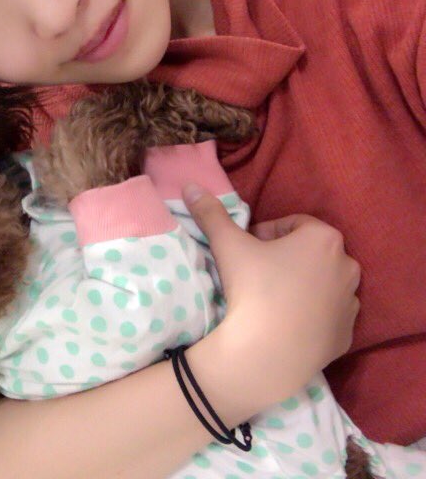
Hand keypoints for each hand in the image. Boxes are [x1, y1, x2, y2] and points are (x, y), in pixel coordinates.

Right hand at [183, 184, 360, 400]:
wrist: (267, 354)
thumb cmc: (253, 289)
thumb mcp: (228, 245)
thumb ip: (211, 213)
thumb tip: (190, 186)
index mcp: (324, 238)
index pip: (291, 224)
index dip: (265, 234)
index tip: (247, 251)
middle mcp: (347, 265)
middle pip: (309, 252)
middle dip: (285, 258)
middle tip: (255, 273)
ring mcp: (351, 302)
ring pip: (321, 283)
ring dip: (300, 284)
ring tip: (270, 300)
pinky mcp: (348, 334)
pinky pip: (328, 314)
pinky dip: (311, 313)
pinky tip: (285, 323)